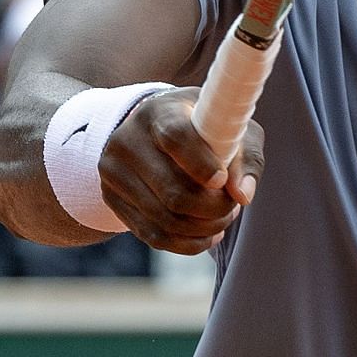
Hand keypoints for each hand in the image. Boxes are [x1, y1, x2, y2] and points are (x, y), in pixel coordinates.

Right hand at [98, 88, 264, 253]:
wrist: (153, 130)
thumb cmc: (202, 127)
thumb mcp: (229, 128)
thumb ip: (245, 158)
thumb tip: (243, 195)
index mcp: (160, 113)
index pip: (176, 138)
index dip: (202, 164)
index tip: (221, 180)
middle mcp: (129, 139)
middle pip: (172, 191)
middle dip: (212, 209)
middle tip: (232, 207)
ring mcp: (114, 171)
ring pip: (163, 218)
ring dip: (202, 228)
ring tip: (223, 219)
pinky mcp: (111, 197)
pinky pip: (151, 234)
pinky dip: (185, 243)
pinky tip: (207, 236)